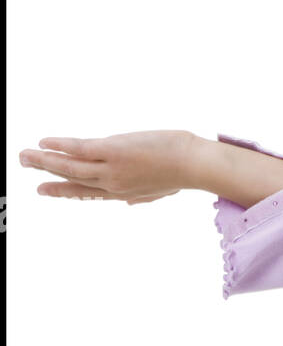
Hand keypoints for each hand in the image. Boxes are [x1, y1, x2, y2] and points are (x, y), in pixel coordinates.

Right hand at [19, 130, 198, 203]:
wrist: (195, 165)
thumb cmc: (183, 172)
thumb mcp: (160, 191)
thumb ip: (141, 197)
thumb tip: (128, 204)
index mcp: (122, 193)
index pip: (86, 192)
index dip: (63, 190)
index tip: (44, 189)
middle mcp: (112, 185)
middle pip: (73, 179)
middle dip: (47, 173)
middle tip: (26, 165)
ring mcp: (111, 169)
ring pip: (69, 166)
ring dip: (44, 160)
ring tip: (24, 154)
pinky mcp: (113, 151)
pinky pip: (79, 149)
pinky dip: (60, 146)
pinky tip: (45, 142)